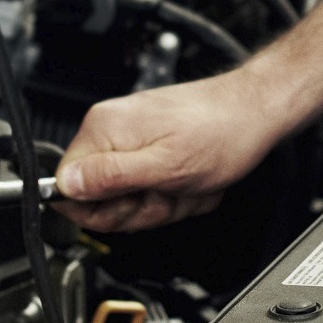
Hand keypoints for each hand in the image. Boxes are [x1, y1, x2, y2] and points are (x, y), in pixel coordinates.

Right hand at [54, 0, 322, 232]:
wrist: (257, 113)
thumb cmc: (222, 133)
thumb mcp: (165, 167)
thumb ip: (111, 178)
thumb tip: (66, 187)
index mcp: (104, 129)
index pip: (68, 188)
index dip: (103, 210)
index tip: (135, 203)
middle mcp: (111, 129)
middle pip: (100, 198)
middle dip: (141, 207)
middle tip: (169, 192)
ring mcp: (131, 136)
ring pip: (130, 197)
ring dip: (164, 201)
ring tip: (186, 183)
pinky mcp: (150, 144)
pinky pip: (150, 186)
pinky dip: (175, 191)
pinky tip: (192, 180)